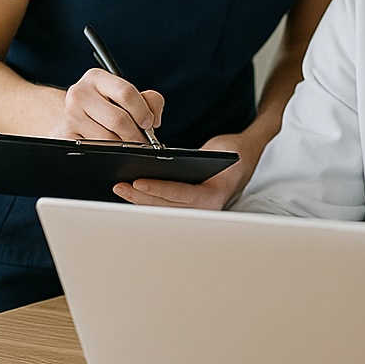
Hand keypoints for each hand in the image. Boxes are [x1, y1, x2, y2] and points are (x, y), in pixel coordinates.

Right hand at [48, 69, 163, 142]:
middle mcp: (80, 93)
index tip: (149, 123)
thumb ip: (150, 101)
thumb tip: (153, 118)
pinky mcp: (65, 135)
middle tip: (143, 142)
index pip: (126, 92)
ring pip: (108, 138)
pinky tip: (111, 149)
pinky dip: (109, 153)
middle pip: (118, 119)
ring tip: (128, 145)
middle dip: (136, 135)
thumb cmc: (106, 108)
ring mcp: (69, 114)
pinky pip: (96, 149)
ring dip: (124, 146)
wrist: (71, 119)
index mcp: (96, 78)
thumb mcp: (126, 98)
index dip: (143, 111)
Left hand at [113, 132, 256, 209]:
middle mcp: (205, 209)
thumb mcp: (219, 151)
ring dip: (140, 200)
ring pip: (162, 209)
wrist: (244, 161)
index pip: (181, 194)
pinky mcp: (187, 209)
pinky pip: (164, 207)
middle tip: (120, 185)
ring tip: (120, 188)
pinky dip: (146, 200)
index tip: (137, 183)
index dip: (158, 189)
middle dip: (141, 197)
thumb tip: (166, 159)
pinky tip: (130, 192)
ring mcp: (196, 212)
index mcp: (215, 195)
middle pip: (166, 206)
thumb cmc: (232, 155)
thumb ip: (197, 158)